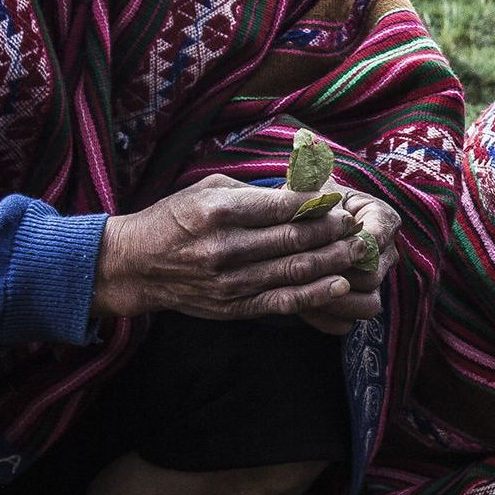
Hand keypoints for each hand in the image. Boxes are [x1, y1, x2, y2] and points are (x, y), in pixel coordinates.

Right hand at [91, 177, 392, 328]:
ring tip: (359, 252)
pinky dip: (314, 294)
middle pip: (294, 239)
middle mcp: (225, 247)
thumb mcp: (206, 189)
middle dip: (334, 233)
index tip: (340, 201)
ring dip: (333, 262)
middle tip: (358, 227)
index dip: (318, 205)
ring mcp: (229, 281)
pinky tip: (339, 285)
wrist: (135, 265)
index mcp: (219, 211)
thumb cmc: (174, 218)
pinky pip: (281, 301)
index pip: (282, 207)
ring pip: (294, 271)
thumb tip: (300, 188)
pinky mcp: (232, 306)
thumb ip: (252, 191)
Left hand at [295, 190, 401, 336]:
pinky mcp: (358, 303)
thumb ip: (317, 199)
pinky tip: (302, 304)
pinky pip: (349, 323)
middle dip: (334, 276)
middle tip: (300, 271)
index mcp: (382, 218)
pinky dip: (325, 318)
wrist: (299, 223)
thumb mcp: (311, 193)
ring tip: (302, 292)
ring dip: (333, 302)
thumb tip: (319, 209)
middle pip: (371, 277)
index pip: (374, 240)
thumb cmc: (306, 205)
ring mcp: (376, 281)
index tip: (318, 244)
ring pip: (367, 306)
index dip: (346, 247)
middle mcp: (386, 252)